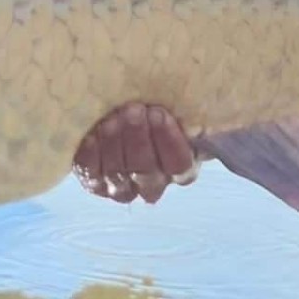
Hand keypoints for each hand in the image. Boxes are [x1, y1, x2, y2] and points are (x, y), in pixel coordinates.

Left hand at [73, 101, 196, 203]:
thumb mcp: (178, 113)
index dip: (169, 141)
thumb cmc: (156, 114)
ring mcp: (122, 187)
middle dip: (139, 139)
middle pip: (147, 171)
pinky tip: (92, 137)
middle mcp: (152, 184)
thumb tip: (206, 111)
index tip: (160, 114)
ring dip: (115, 145)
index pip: (179, 165)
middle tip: (134, 111)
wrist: (125, 121)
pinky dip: (92, 156)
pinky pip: (92, 174)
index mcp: (181, 169)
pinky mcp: (96, 182)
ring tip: (112, 120)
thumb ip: (189, 115)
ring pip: (119, 175)